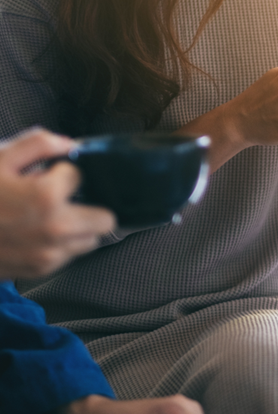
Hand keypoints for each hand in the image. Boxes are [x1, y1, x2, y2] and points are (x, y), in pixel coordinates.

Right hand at [0, 129, 115, 279]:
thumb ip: (38, 144)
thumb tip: (70, 143)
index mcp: (46, 197)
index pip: (79, 176)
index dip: (62, 172)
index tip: (45, 174)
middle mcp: (55, 229)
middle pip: (105, 218)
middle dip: (88, 204)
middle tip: (63, 197)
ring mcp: (49, 254)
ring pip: (91, 240)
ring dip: (79, 226)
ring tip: (47, 215)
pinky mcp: (40, 270)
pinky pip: (69, 255)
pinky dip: (61, 244)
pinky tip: (35, 232)